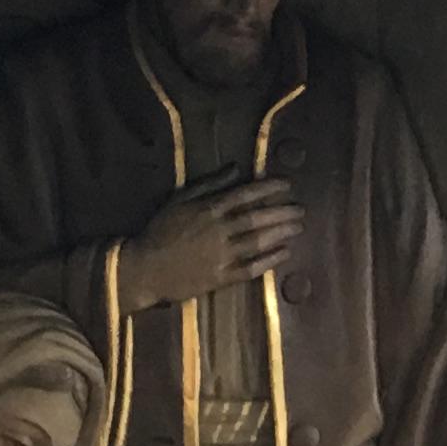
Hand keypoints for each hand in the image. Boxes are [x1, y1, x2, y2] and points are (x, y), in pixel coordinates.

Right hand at [126, 171, 303, 312]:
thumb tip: (235, 168)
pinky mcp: (221, 277)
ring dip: (282, 233)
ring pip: (259, 241)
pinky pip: (251, 268)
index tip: (287, 184)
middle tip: (302, 209)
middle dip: (283, 212)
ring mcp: (222, 255)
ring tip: (300, 227)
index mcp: (209, 209)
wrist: (144, 268)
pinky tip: (285, 253)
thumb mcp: (180, 199)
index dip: (269, 188)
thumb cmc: (160, 231)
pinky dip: (270, 260)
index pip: (246, 194)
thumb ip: (209, 184)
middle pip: (258, 218)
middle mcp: (219, 230)